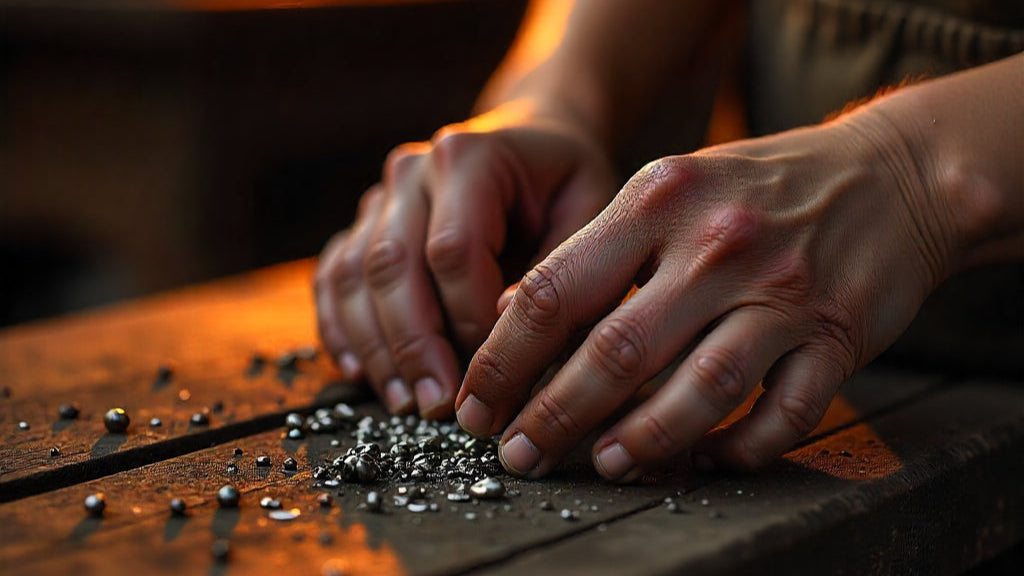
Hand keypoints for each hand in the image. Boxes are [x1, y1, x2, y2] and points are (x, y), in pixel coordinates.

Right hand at [315, 100, 617, 418]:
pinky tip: (361, 374)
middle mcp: (412, 172)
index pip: (452, 248)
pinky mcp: (363, 226)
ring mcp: (380, 198)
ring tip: (405, 403)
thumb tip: (505, 322)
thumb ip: (556, 265)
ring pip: (354, 276)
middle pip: (391, 264)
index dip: (467, 318)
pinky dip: (341, 329)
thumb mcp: (588, 211)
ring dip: (375, 348)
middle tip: (437, 407)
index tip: (491, 372)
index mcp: (468, 157)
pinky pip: (335, 278)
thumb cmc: (565, 185)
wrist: (533, 144)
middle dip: (413, 345)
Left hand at [457, 107, 956, 478]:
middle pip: (616, 352)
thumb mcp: (668, 189)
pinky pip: (785, 413)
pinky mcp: (840, 335)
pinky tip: (706, 459)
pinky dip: (742, 447)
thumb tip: (515, 315)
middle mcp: (717, 245)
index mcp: (658, 202)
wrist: (891, 174)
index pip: (556, 290)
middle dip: (553, 416)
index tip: (478, 404)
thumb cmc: (757, 189)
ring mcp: (784, 292)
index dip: (504, 358)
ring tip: (601, 466)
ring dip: (642, 441)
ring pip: (699, 390)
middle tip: (519, 455)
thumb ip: (597, 249)